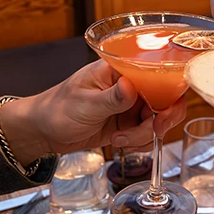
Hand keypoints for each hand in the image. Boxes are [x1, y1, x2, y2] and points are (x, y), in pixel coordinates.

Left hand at [0, 62, 185, 165]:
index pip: (156, 74)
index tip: (162, 114)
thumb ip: (112, 98)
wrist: (44, 132)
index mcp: (120, 70)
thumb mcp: (85, 104)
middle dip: (161, 120)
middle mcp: (130, 85)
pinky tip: (119, 141)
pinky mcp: (128, 123)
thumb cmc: (57, 109)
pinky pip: (146, 134)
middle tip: (153, 131)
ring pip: (157, 120)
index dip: (168, 93)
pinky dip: (139, 142)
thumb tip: (131, 86)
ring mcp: (130, 105)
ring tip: (119, 138)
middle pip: (165, 99)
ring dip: (144, 135)